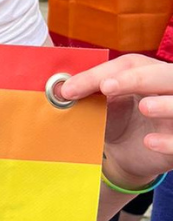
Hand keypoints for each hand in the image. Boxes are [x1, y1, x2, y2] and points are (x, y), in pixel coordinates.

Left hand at [61, 55, 172, 189]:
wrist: (128, 154)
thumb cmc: (116, 119)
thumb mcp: (102, 104)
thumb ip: (87, 92)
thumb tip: (59, 89)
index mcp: (148, 73)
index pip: (130, 66)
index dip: (102, 74)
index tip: (72, 88)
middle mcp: (169, 90)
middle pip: (167, 75)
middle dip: (138, 79)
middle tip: (108, 87)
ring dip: (166, 104)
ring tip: (145, 107)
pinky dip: (169, 140)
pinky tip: (149, 142)